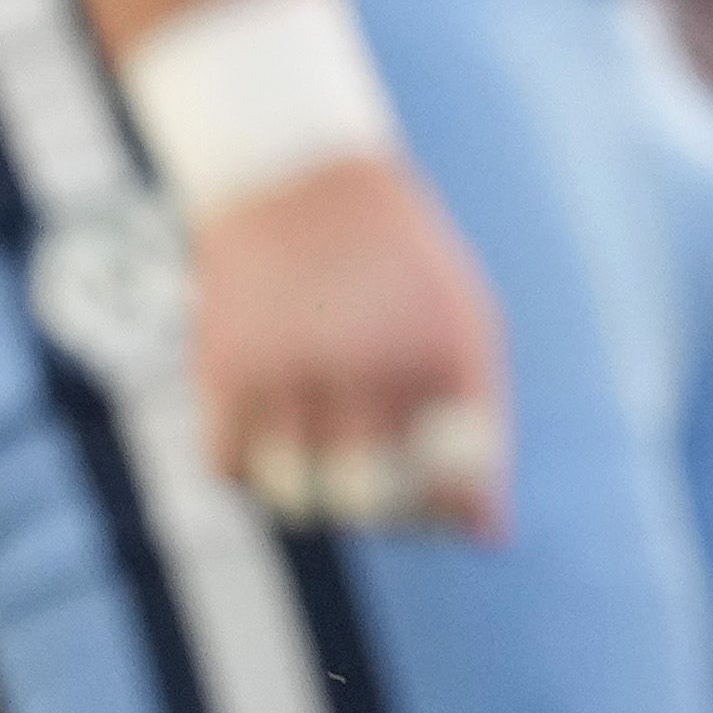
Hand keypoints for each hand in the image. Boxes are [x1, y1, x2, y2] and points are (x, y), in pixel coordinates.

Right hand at [190, 152, 509, 536]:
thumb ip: (480, 429)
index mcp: (445, 346)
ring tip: (323, 464)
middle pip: (374, 502)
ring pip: (296, 498)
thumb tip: (488, 539)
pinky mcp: (223, 366)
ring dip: (311, 500)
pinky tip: (273, 442)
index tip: (443, 509)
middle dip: (382, 516)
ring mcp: (292, 364)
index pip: (458, 476)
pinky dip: (250, 474)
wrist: (297, 174)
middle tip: (379, 494)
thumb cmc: (397, 267)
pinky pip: (229, 470)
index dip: (450, 510)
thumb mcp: (461, 323)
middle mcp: (369, 358)